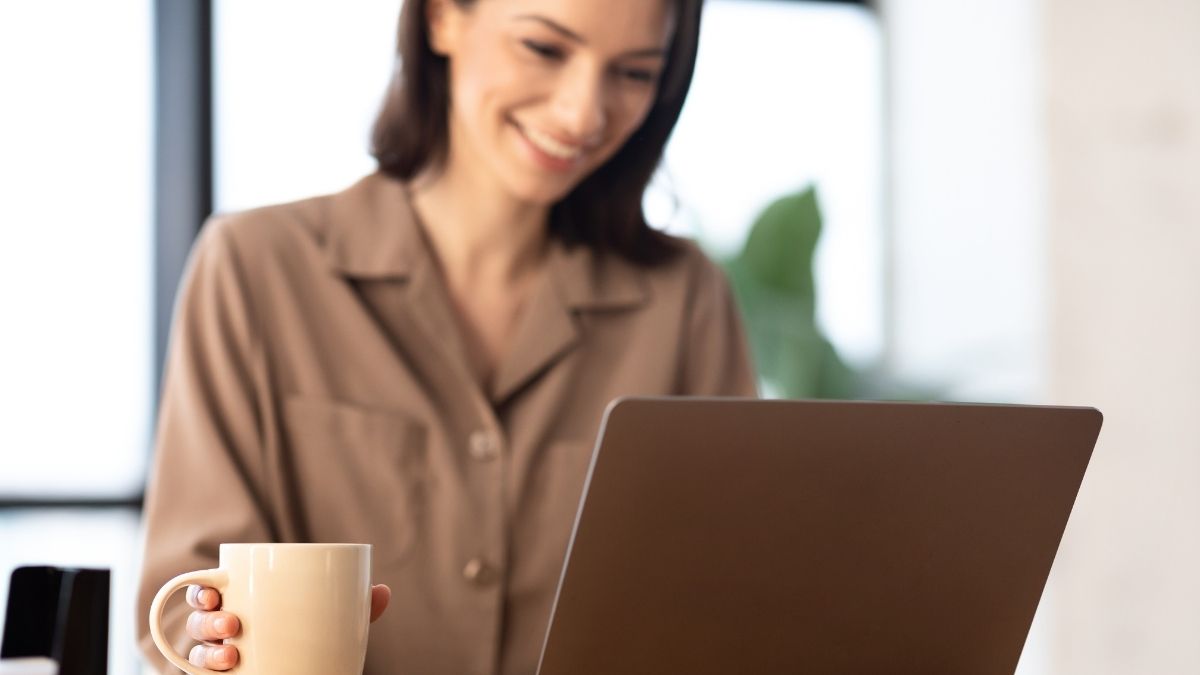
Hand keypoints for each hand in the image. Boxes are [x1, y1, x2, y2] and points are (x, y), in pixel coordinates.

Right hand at [184, 583, 391, 669]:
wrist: (311, 671)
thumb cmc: (312, 639)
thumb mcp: (331, 621)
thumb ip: (352, 606)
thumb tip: (382, 591)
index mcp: (243, 604)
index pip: (210, 591)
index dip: (203, 590)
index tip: (215, 591)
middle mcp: (224, 632)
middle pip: (198, 622)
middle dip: (208, 621)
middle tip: (233, 625)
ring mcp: (220, 659)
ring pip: (197, 653)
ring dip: (208, 653)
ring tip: (232, 655)